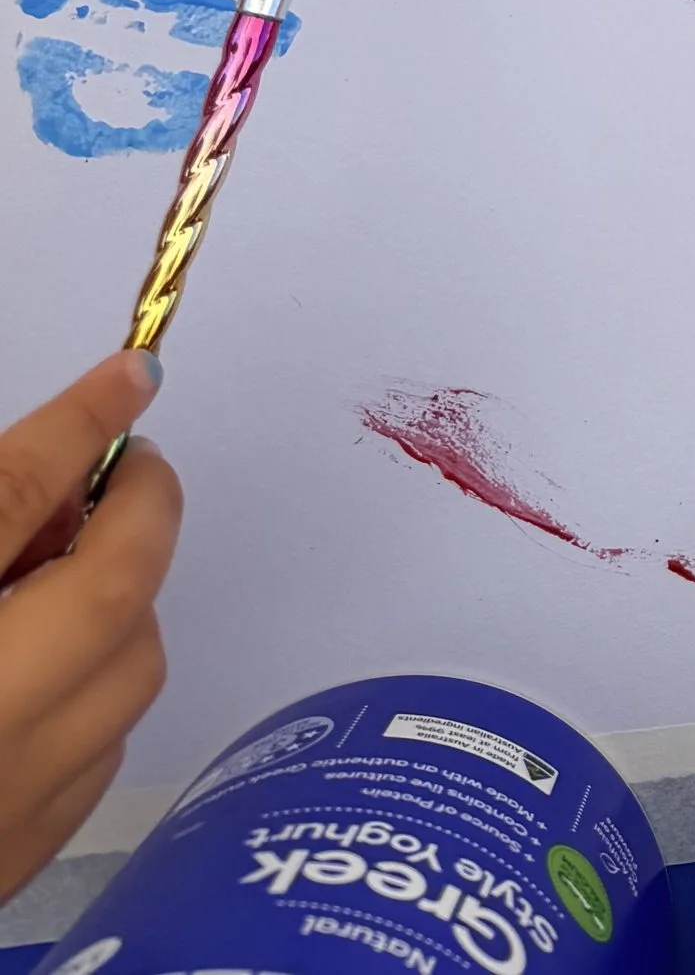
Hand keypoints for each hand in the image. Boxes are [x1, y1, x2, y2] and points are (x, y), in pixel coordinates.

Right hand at [0, 353, 181, 904]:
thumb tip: (38, 476)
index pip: (12, 495)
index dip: (76, 424)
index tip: (130, 374)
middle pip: (108, 589)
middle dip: (136, 508)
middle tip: (117, 467)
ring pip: (127, 674)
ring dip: (120, 604)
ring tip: (65, 569)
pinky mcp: (8, 866)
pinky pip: (97, 755)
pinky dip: (93, 693)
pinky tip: (40, 669)